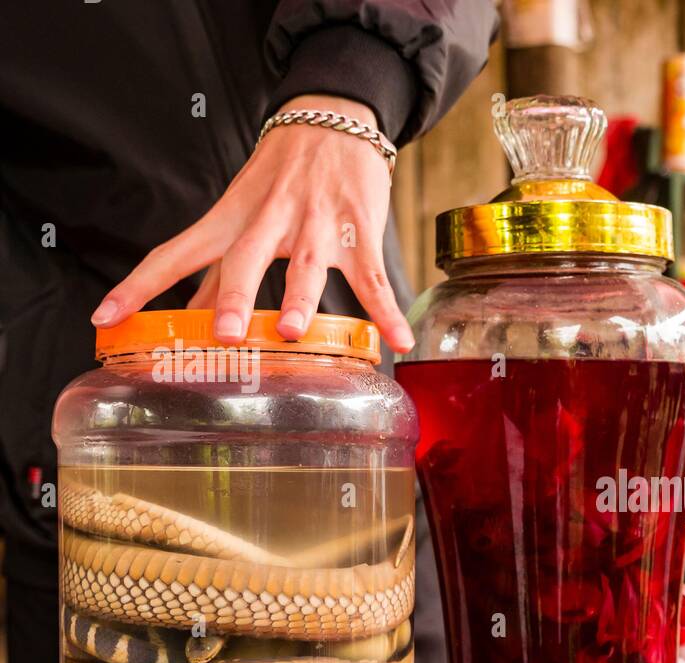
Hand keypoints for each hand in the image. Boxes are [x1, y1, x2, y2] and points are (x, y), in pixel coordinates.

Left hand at [90, 94, 413, 352]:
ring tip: (297, 332)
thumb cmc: (281, 175)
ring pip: (307, 266)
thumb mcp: (242, 214)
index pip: (175, 254)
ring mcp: (315, 227)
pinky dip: (386, 312)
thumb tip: (192, 314)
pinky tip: (398, 340)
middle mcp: (268, 223)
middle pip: (245, 261)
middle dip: (237, 297)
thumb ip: (221, 268)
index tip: (106, 317)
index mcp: (230, 221)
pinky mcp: (357, 232)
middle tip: (226, 334)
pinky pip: (373, 278)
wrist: (332, 119)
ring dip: (303, 299)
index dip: (138, 286)